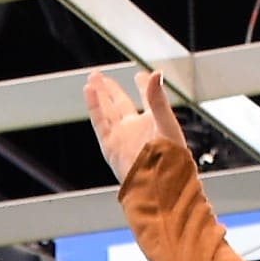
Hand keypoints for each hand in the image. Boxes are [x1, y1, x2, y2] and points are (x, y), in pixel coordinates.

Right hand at [83, 68, 178, 182]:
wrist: (157, 187)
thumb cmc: (170, 161)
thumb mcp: (166, 123)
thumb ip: (158, 99)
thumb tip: (156, 73)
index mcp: (155, 124)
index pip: (147, 99)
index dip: (144, 85)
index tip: (140, 75)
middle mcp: (136, 130)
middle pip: (120, 104)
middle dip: (111, 90)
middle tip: (102, 76)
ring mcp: (122, 138)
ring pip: (107, 111)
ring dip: (99, 95)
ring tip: (92, 80)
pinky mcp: (110, 146)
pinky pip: (100, 122)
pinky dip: (94, 106)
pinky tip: (89, 91)